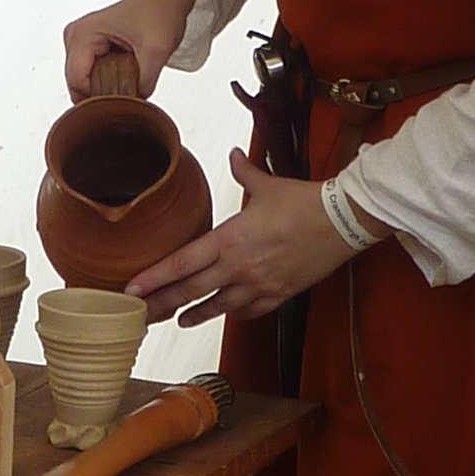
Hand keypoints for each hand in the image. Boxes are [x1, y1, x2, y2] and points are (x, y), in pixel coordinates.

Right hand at [64, 0, 201, 98]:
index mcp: (82, 35)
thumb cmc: (159, 12)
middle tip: (132, 84)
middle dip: (104, 93)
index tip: (126, 97)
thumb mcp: (156, 51)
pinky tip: (127, 70)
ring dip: (108, 87)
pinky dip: (110, 81)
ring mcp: (79, 43)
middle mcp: (74, 38)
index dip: (101, 98)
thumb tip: (134, 105)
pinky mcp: (88, 48)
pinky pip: (92, 76)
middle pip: (79, 86)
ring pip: (86, 84)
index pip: (78, 84)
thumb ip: (144, 83)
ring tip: (132, 72)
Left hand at [127, 148, 359, 328]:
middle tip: (142, 315)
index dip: (154, 278)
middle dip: (163, 304)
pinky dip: (233, 313)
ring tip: (177, 321)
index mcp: (229, 239)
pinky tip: (224, 314)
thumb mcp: (268, 185)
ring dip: (194, 315)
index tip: (132, 289)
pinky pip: (249, 311)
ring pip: (217, 307)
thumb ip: (243, 172)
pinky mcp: (279, 295)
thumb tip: (233, 154)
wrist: (342, 221)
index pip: (181, 263)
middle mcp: (239, 267)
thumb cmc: (304, 202)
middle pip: (191, 292)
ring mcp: (259, 284)